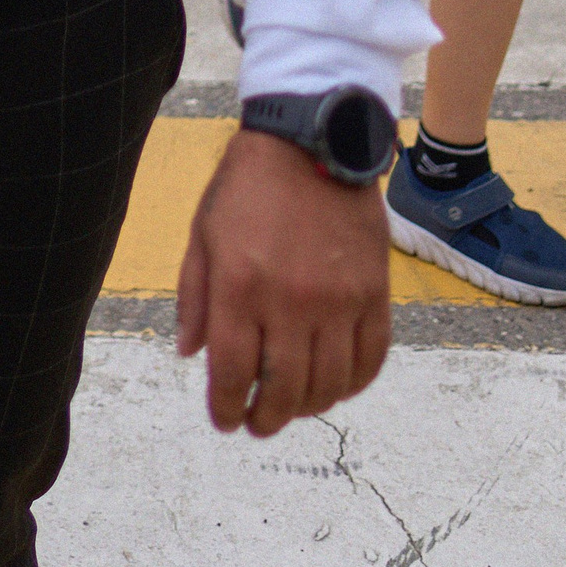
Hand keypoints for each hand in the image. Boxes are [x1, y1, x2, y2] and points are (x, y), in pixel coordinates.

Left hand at [175, 128, 391, 435]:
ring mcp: (339, 299)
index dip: (227, 407)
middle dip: (267, 418)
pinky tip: (336, 386)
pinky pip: (371, 358)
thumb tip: (190, 354)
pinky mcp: (374, 293)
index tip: (225, 420)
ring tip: (294, 408)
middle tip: (258, 425)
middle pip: (284, 389)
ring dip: (309, 408)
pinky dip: (354, 383)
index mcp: (241, 286)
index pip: (233, 372)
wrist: (312, 141)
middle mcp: (292, 300)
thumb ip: (194, 297)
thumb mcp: (203, 234)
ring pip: (329, 383)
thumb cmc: (247, 186)